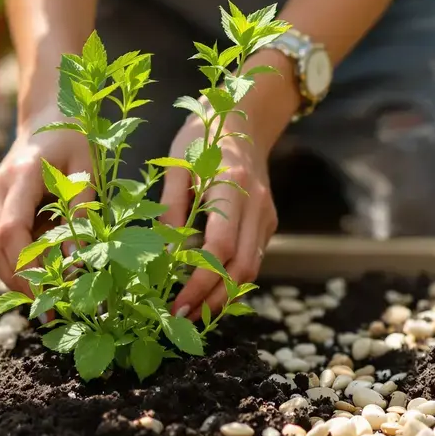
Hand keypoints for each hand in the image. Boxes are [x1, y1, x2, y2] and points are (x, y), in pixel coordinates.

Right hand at [0, 106, 92, 293]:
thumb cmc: (74, 137)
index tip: (49, 295)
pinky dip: (17, 265)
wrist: (48, 114)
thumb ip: (82, 212)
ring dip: (17, 279)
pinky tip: (42, 280)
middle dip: (20, 284)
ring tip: (49, 303)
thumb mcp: (88, 169)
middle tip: (50, 313)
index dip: (26, 268)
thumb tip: (77, 262)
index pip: (12, 231)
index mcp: (22, 175)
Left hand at [159, 111, 278, 321]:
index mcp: (231, 186)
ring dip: (225, 297)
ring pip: (252, 269)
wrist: (246, 116)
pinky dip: (233, 281)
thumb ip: (172, 209)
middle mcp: (256, 205)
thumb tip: (165, 257)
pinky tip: (209, 291)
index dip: (200, 282)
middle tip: (182, 319)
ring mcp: (267, 215)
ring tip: (193, 313)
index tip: (177, 304)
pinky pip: (253, 259)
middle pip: (241, 268)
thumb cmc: (202, 135)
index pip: (220, 248)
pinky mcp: (268, 222)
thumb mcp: (176, 164)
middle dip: (213, 301)